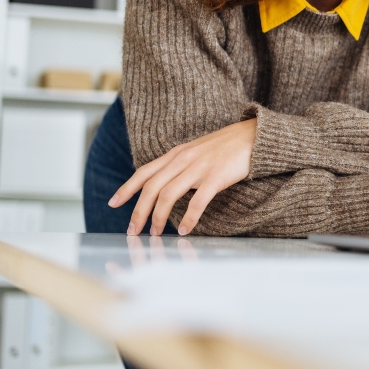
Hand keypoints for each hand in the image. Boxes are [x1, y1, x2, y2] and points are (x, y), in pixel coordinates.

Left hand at [108, 119, 256, 236]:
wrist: (255, 136)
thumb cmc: (227, 147)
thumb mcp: (198, 151)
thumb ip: (181, 166)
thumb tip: (167, 187)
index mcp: (177, 153)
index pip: (144, 172)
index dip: (127, 188)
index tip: (113, 203)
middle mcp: (183, 159)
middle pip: (152, 187)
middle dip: (138, 211)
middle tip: (132, 230)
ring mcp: (199, 167)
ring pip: (168, 195)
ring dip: (159, 217)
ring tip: (155, 233)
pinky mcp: (216, 176)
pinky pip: (197, 201)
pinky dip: (188, 218)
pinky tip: (184, 229)